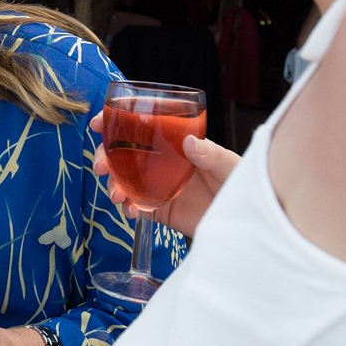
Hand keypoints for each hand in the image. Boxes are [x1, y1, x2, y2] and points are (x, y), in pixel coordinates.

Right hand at [90, 112, 238, 239]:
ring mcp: (158, 187)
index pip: (141, 128)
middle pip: (123, 155)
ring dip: (113, 185)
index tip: (99, 124)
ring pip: (124, 181)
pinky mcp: (161, 210)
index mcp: (175, 144)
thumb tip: (190, 142)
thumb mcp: (230, 166)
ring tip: (117, 195)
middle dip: (104, 158)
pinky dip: (130, 208)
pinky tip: (132, 210)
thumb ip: (212, 154)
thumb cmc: (244, 185)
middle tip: (101, 167)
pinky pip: (137, 207)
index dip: (115, 123)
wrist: (245, 223)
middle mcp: (162, 163)